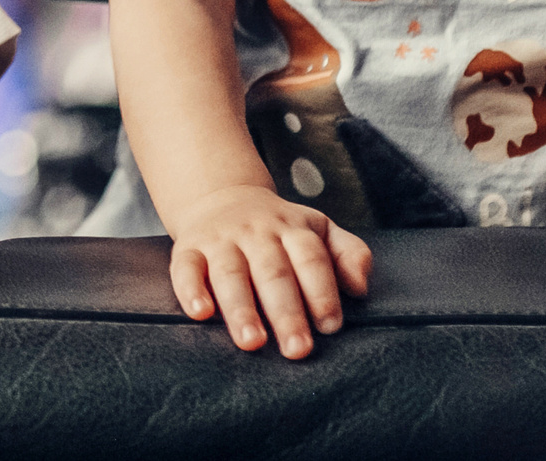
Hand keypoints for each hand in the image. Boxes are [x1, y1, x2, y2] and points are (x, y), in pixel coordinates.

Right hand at [166, 185, 369, 358]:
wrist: (220, 196)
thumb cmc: (278, 228)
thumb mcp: (319, 229)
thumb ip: (349, 253)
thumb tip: (360, 288)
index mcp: (292, 229)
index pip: (311, 259)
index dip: (321, 292)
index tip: (330, 326)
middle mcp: (256, 232)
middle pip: (273, 272)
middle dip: (286, 312)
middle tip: (297, 348)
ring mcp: (220, 239)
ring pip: (230, 273)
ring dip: (240, 308)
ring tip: (252, 341)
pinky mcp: (188, 248)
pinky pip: (185, 268)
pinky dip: (189, 289)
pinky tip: (199, 313)